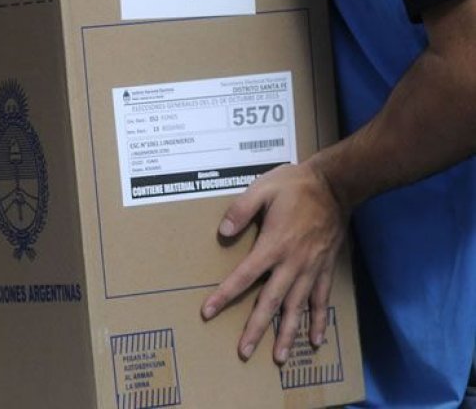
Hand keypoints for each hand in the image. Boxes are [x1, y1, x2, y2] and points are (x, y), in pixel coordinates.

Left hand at [200, 162, 348, 364]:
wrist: (335, 186)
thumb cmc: (294, 185)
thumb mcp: (262, 188)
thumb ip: (241, 210)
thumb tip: (223, 232)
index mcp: (273, 245)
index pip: (244, 276)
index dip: (225, 295)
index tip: (208, 311)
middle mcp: (292, 264)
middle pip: (270, 302)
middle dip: (256, 328)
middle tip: (244, 352)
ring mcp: (311, 269)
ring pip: (296, 308)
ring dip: (288, 334)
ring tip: (278, 357)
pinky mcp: (325, 269)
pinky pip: (321, 300)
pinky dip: (318, 321)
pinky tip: (315, 341)